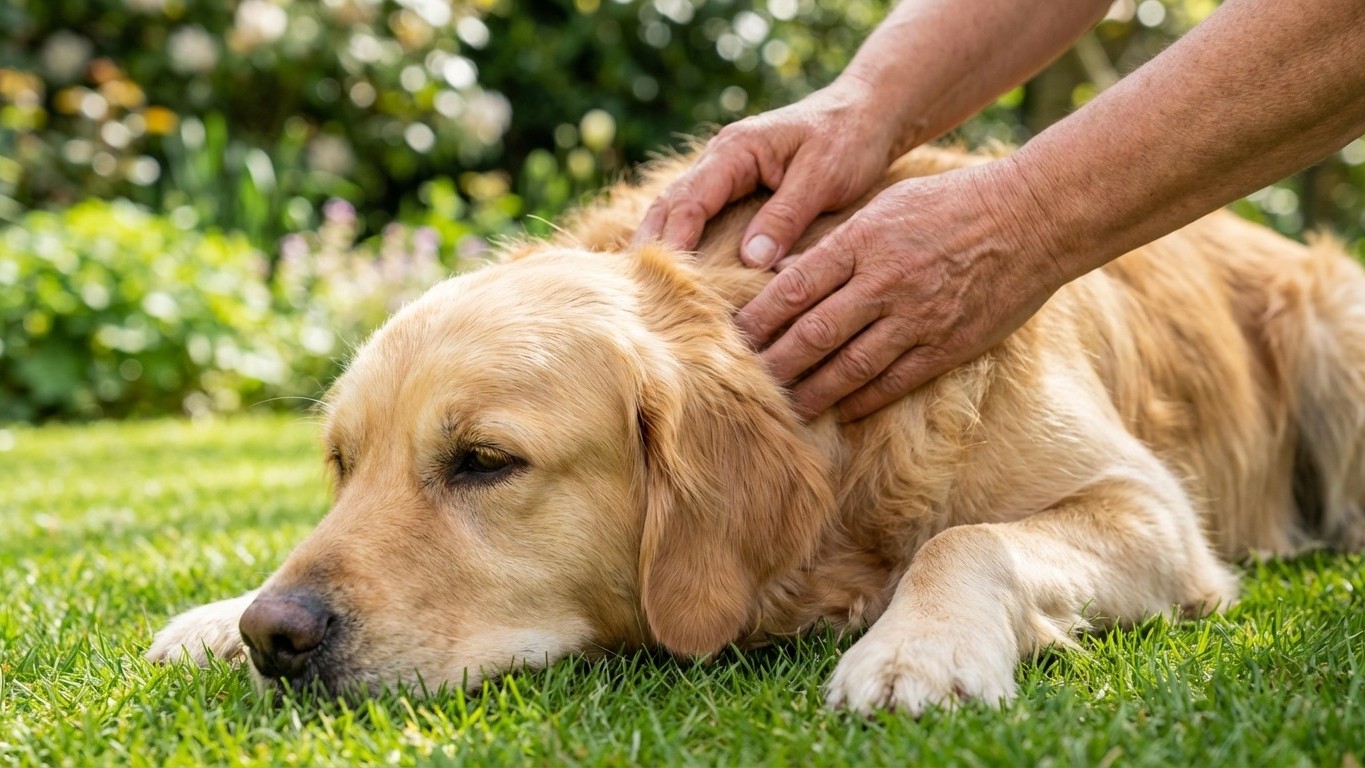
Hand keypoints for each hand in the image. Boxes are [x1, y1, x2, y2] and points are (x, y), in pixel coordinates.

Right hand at [634, 78, 905, 266]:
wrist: (866, 114)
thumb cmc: (849, 140)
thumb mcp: (823, 177)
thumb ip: (786, 216)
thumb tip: (751, 260)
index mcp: (736, 150)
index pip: (690, 201)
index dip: (674, 242)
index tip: (665, 280)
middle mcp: (720, 160)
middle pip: (669, 206)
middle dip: (652, 247)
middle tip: (638, 293)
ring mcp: (723, 174)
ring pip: (677, 212)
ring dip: (662, 247)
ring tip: (648, 292)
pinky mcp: (735, 190)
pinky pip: (698, 218)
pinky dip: (684, 244)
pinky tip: (680, 276)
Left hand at [735, 161, 1063, 420]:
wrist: (1034, 217)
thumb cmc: (953, 204)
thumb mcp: (886, 206)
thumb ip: (835, 242)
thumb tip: (782, 270)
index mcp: (863, 242)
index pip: (793, 288)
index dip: (757, 320)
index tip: (730, 340)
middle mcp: (884, 283)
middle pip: (813, 334)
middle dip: (773, 364)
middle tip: (742, 384)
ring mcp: (916, 318)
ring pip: (849, 367)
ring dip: (811, 392)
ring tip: (783, 408)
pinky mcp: (946, 345)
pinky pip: (893, 382)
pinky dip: (861, 399)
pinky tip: (839, 410)